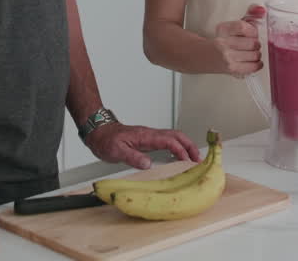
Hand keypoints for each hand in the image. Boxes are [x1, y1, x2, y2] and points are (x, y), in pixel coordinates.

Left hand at [84, 122, 200, 169]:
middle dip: (190, 146)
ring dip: (185, 146)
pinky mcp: (148, 140)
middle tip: (198, 159)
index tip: (187, 161)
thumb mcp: (117, 151)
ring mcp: (150, 136)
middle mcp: (150, 134)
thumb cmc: (106, 140)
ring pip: (173, 137)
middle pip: (177, 135)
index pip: (169, 140)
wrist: (98, 132)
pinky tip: (178, 156)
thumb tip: (148, 164)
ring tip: (193, 159)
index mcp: (145, 136)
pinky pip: (167, 141)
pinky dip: (177, 147)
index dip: (180, 150)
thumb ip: (133, 157)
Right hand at [213, 4, 264, 77]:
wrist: (203, 56)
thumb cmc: (220, 41)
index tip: (253, 33)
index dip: (253, 31)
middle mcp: (223, 43)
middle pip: (252, 43)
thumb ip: (247, 16)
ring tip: (252, 53)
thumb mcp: (229, 27)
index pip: (243, 27)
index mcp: (222, 30)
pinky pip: (253, 67)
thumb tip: (261, 9)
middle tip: (253, 44)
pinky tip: (254, 61)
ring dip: (257, 54)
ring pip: (255, 55)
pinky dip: (258, 64)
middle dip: (256, 43)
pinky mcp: (232, 69)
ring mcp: (227, 58)